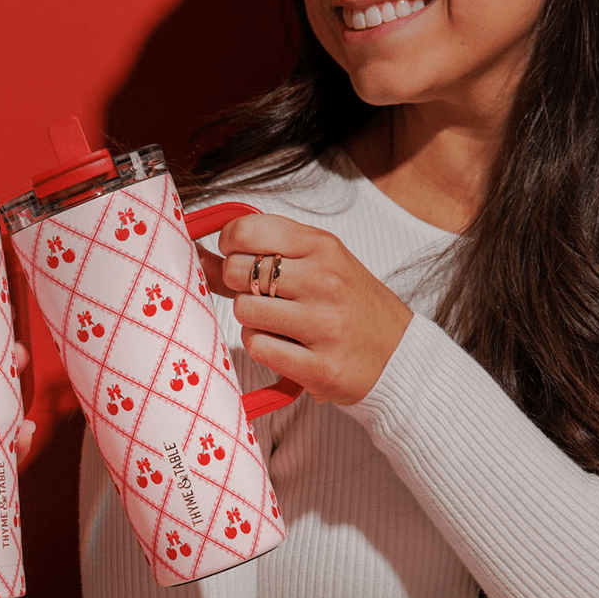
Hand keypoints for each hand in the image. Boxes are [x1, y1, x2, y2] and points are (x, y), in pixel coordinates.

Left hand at [200, 213, 411, 404]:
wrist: (400, 356)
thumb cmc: (350, 306)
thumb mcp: (315, 266)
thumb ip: (259, 256)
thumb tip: (197, 256)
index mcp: (323, 247)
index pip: (247, 230)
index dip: (229, 245)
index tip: (238, 257)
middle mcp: (325, 281)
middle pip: (237, 272)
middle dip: (238, 286)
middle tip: (262, 297)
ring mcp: (325, 325)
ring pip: (244, 312)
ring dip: (252, 320)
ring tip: (279, 324)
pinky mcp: (321, 367)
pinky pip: (258, 348)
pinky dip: (263, 347)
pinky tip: (286, 346)